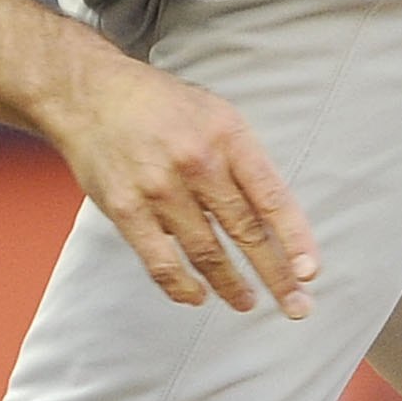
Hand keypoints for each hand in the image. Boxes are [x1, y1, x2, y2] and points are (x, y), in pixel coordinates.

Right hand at [38, 45, 320, 317]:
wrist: (91, 95)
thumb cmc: (163, 107)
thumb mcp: (216, 116)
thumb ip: (245, 163)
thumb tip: (275, 221)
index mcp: (228, 136)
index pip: (272, 197)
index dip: (295, 239)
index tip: (310, 272)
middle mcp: (197, 162)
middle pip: (245, 231)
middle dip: (275, 275)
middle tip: (297, 306)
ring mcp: (159, 188)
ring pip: (207, 253)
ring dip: (232, 285)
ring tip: (247, 302)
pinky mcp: (127, 209)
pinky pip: (161, 262)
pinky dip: (182, 287)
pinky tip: (198, 296)